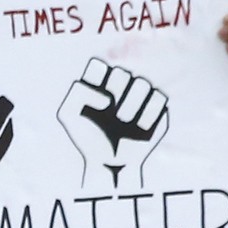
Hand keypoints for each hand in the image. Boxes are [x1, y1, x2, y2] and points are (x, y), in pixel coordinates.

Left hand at [59, 59, 170, 189]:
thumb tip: (110, 99)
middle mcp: (120, 82)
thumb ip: (78, 94)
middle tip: (109, 115)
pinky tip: (139, 129)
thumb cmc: (88, 137)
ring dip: (131, 106)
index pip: (98, 66)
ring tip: (123, 123)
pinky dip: (147, 115)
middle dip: (114, 95)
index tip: (88, 105)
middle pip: (122, 72)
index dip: (95, 84)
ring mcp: (140, 93)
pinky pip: (158, 99)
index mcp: (99, 79)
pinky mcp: (157, 106)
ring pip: (142, 83)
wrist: (109, 161)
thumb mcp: (69, 115)